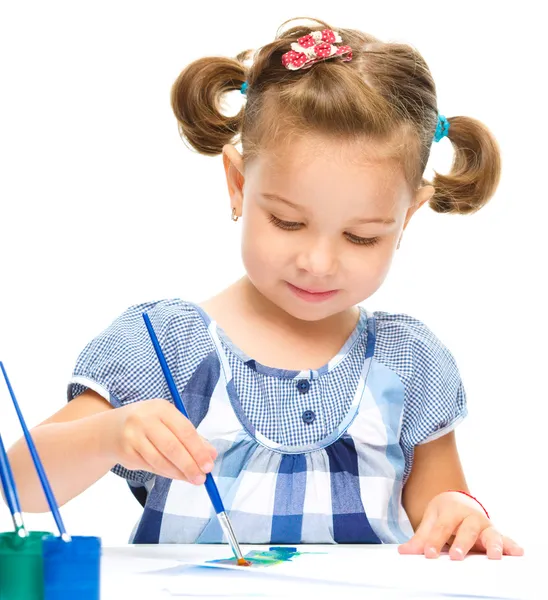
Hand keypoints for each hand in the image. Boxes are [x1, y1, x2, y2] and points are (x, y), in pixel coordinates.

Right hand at [106, 398, 216, 483]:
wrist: (110, 430)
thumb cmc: (148, 424)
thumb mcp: (168, 422)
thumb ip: (190, 437)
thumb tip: (211, 454)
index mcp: (161, 407)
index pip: (185, 430)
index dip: (198, 449)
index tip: (209, 464)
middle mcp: (145, 419)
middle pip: (172, 447)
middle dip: (189, 465)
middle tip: (201, 477)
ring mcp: (133, 436)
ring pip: (160, 460)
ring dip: (178, 473)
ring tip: (191, 479)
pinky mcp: (126, 453)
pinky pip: (150, 467)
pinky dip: (166, 473)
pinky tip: (175, 475)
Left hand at [398, 491, 523, 559]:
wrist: (458, 500)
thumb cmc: (444, 513)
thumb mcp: (431, 520)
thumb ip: (421, 538)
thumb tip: (404, 552)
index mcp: (452, 510)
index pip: (442, 527)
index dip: (435, 540)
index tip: (428, 554)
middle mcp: (470, 516)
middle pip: (466, 530)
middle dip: (462, 543)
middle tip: (456, 556)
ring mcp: (485, 525)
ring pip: (490, 534)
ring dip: (492, 545)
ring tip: (493, 556)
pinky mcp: (495, 534)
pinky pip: (506, 540)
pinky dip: (511, 546)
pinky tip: (517, 552)